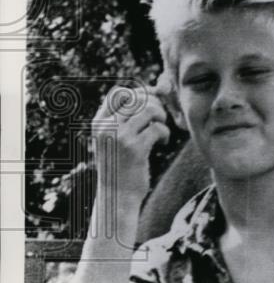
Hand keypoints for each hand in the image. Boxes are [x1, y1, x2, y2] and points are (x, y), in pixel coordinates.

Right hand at [91, 82, 170, 202]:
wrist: (117, 196)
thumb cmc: (122, 165)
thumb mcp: (117, 138)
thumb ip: (129, 115)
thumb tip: (159, 86)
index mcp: (99, 123)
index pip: (117, 93)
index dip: (139, 92)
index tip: (151, 102)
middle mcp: (106, 127)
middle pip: (136, 97)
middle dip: (154, 103)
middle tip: (159, 118)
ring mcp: (120, 137)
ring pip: (149, 109)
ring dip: (161, 117)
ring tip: (160, 130)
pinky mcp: (135, 149)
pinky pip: (157, 127)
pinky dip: (165, 133)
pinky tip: (162, 143)